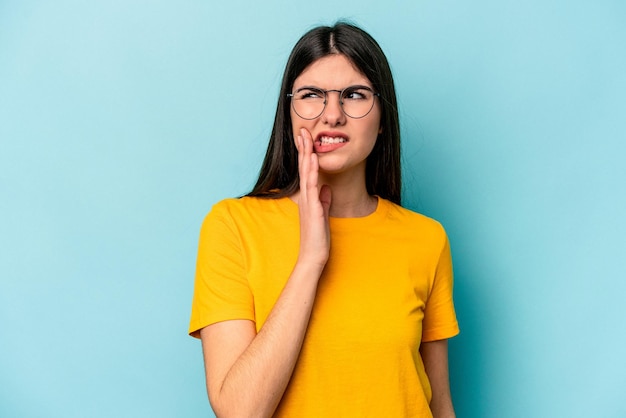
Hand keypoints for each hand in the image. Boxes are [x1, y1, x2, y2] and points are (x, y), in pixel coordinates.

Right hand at [295, 128, 330, 271]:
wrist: (313, 257)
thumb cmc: (317, 238)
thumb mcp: (322, 215)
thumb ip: (324, 201)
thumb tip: (327, 189)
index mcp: (308, 198)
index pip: (306, 172)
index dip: (306, 154)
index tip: (307, 139)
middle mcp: (305, 197)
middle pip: (303, 168)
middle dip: (304, 149)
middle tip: (302, 130)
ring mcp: (308, 203)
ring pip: (306, 174)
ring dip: (306, 156)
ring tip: (307, 139)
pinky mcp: (313, 210)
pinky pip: (312, 188)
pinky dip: (312, 173)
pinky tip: (313, 161)